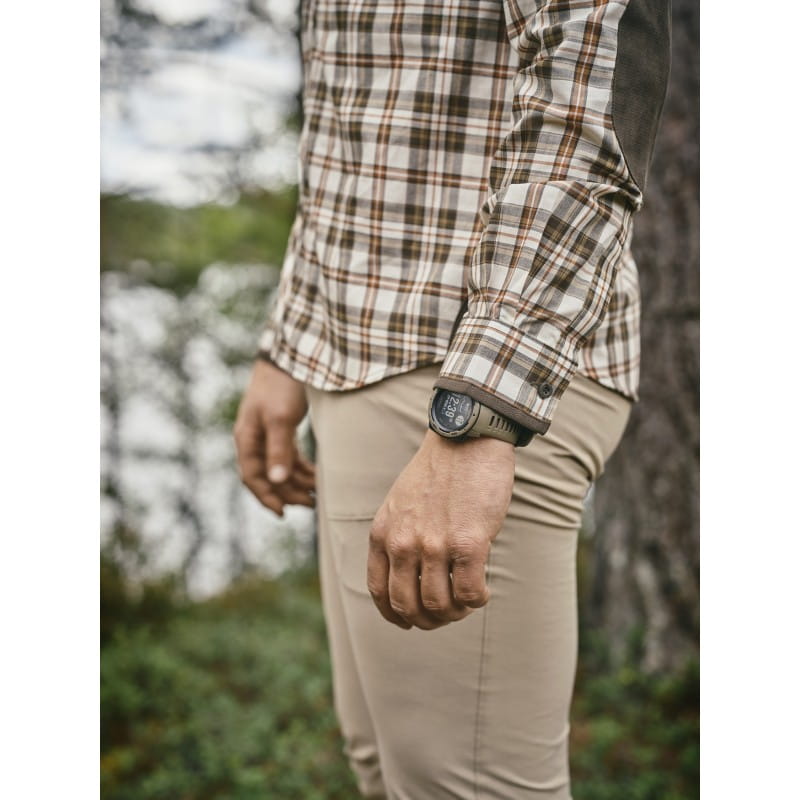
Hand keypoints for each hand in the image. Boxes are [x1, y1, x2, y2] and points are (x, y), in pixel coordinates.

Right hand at [234, 359, 315, 515]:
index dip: (266, 497)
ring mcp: (267, 433)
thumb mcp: (280, 419)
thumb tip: (277, 481)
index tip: (283, 513)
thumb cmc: (281, 387)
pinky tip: (316, 476)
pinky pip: (289, 455)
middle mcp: (254, 438)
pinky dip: (301, 467)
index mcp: (248, 438)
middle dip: (288, 492)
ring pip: (280, 467)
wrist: (290, 356)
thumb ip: (279, 450)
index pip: (252, 477)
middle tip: (311, 504)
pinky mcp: (282, 427)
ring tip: (317, 494)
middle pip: (268, 475)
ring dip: (297, 482)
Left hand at [367, 429, 514, 629]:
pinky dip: (477, 600)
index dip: (396, 615)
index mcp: (383, 533)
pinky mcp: (468, 543)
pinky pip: (470, 593)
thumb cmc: (439, 471)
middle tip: (447, 614)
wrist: (466, 440)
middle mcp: (403, 543)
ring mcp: (434, 545)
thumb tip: (410, 578)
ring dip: (456, 612)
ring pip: (440, 606)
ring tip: (467, 600)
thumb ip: (398, 537)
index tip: (411, 620)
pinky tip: (483, 591)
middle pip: (408, 606)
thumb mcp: (400, 503)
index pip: (380, 592)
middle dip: (428, 620)